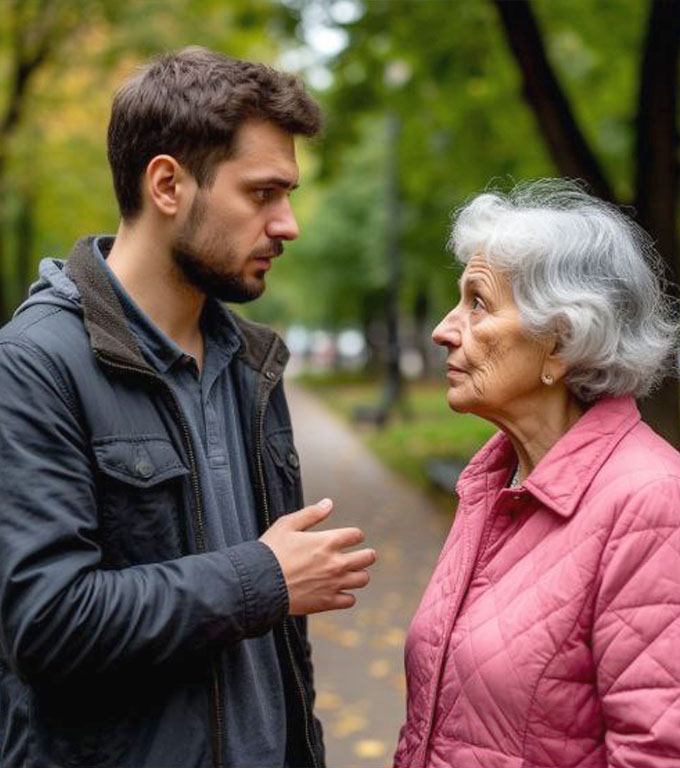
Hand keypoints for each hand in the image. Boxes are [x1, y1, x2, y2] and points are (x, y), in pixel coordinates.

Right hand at [260, 498, 376, 614]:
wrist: (260, 584)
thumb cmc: (271, 552)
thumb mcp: (287, 525)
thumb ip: (311, 514)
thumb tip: (328, 503)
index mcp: (328, 541)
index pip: (356, 535)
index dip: (355, 535)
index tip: (351, 538)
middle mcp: (336, 562)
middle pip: (367, 557)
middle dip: (367, 554)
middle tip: (364, 555)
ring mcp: (333, 584)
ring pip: (362, 579)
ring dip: (359, 575)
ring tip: (352, 573)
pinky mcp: (327, 602)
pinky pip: (350, 600)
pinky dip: (347, 596)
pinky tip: (339, 591)